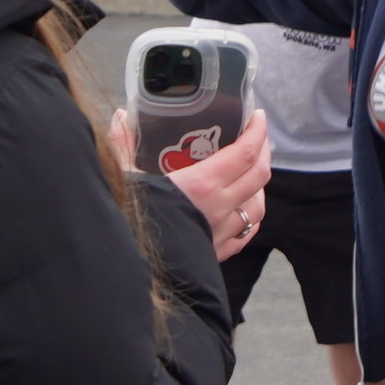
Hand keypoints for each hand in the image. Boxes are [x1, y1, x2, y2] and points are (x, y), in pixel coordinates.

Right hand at [112, 107, 271, 261]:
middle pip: (258, 175)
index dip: (257, 132)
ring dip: (258, 187)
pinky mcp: (216, 253)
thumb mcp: (123, 176)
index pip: (245, 153)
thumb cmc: (130, 219)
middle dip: (263, 152)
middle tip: (257, 138)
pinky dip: (248, 218)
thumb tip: (121, 117)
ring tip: (250, 174)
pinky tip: (241, 212)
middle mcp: (219, 208)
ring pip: (257, 206)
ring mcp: (221, 233)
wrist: (129, 268)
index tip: (257, 116)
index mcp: (203, 184)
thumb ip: (123, 144)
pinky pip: (244, 234)